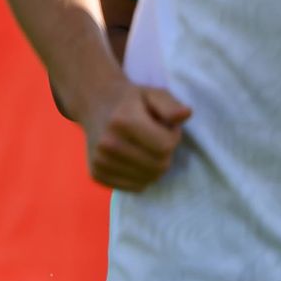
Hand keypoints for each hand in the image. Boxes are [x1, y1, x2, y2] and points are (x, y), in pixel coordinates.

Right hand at [82, 75, 191, 191]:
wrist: (94, 105)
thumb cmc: (130, 100)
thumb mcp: (153, 93)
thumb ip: (170, 104)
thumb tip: (186, 114)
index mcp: (122, 122)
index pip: (165, 147)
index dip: (172, 138)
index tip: (165, 127)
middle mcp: (108, 144)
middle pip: (158, 166)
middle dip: (165, 154)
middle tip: (156, 139)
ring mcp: (100, 162)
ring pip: (148, 179)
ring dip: (154, 166)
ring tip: (146, 148)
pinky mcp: (97, 175)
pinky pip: (135, 187)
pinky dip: (141, 176)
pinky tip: (135, 159)